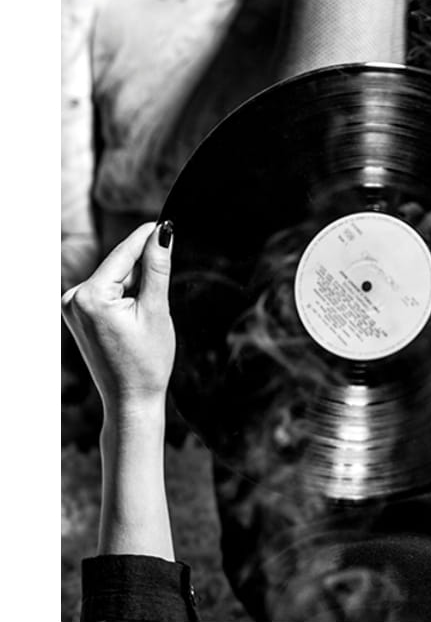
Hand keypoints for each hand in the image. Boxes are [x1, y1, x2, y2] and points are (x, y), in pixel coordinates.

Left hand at [61, 221, 174, 416]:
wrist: (131, 399)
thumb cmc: (146, 362)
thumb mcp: (156, 309)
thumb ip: (157, 266)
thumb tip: (162, 232)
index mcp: (90, 297)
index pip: (124, 253)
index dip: (148, 236)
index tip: (167, 222)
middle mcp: (73, 298)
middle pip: (119, 264)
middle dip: (143, 269)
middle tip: (162, 290)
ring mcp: (72, 307)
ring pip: (114, 277)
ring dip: (135, 284)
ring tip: (146, 316)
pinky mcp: (78, 313)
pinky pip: (107, 290)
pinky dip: (125, 295)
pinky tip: (135, 317)